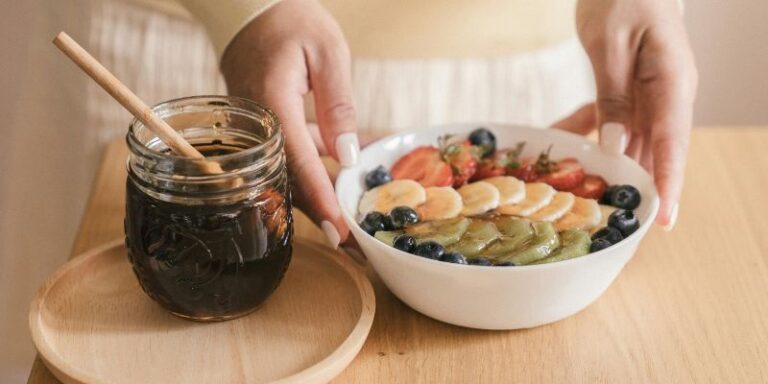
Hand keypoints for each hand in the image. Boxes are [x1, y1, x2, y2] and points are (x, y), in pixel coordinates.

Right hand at [221, 0, 357, 247]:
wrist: (248, 7)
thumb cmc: (290, 19)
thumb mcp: (327, 52)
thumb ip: (338, 106)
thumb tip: (348, 157)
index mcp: (272, 105)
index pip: (299, 164)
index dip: (321, 202)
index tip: (341, 234)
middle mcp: (256, 126)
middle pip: (288, 182)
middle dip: (322, 217)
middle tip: (353, 248)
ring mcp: (253, 129)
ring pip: (285, 176)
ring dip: (317, 202)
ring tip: (349, 229)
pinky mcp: (259, 128)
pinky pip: (285, 159)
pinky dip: (311, 174)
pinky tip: (339, 178)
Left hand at [555, 0, 697, 229]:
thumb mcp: (612, 45)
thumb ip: (615, 97)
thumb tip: (615, 147)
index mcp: (673, 83)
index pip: (672, 143)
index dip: (669, 184)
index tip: (664, 219)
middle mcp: (666, 95)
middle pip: (653, 151)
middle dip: (636, 188)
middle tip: (615, 223)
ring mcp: (649, 94)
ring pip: (627, 140)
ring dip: (603, 163)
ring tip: (577, 189)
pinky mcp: (629, 90)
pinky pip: (608, 119)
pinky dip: (584, 129)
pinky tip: (557, 138)